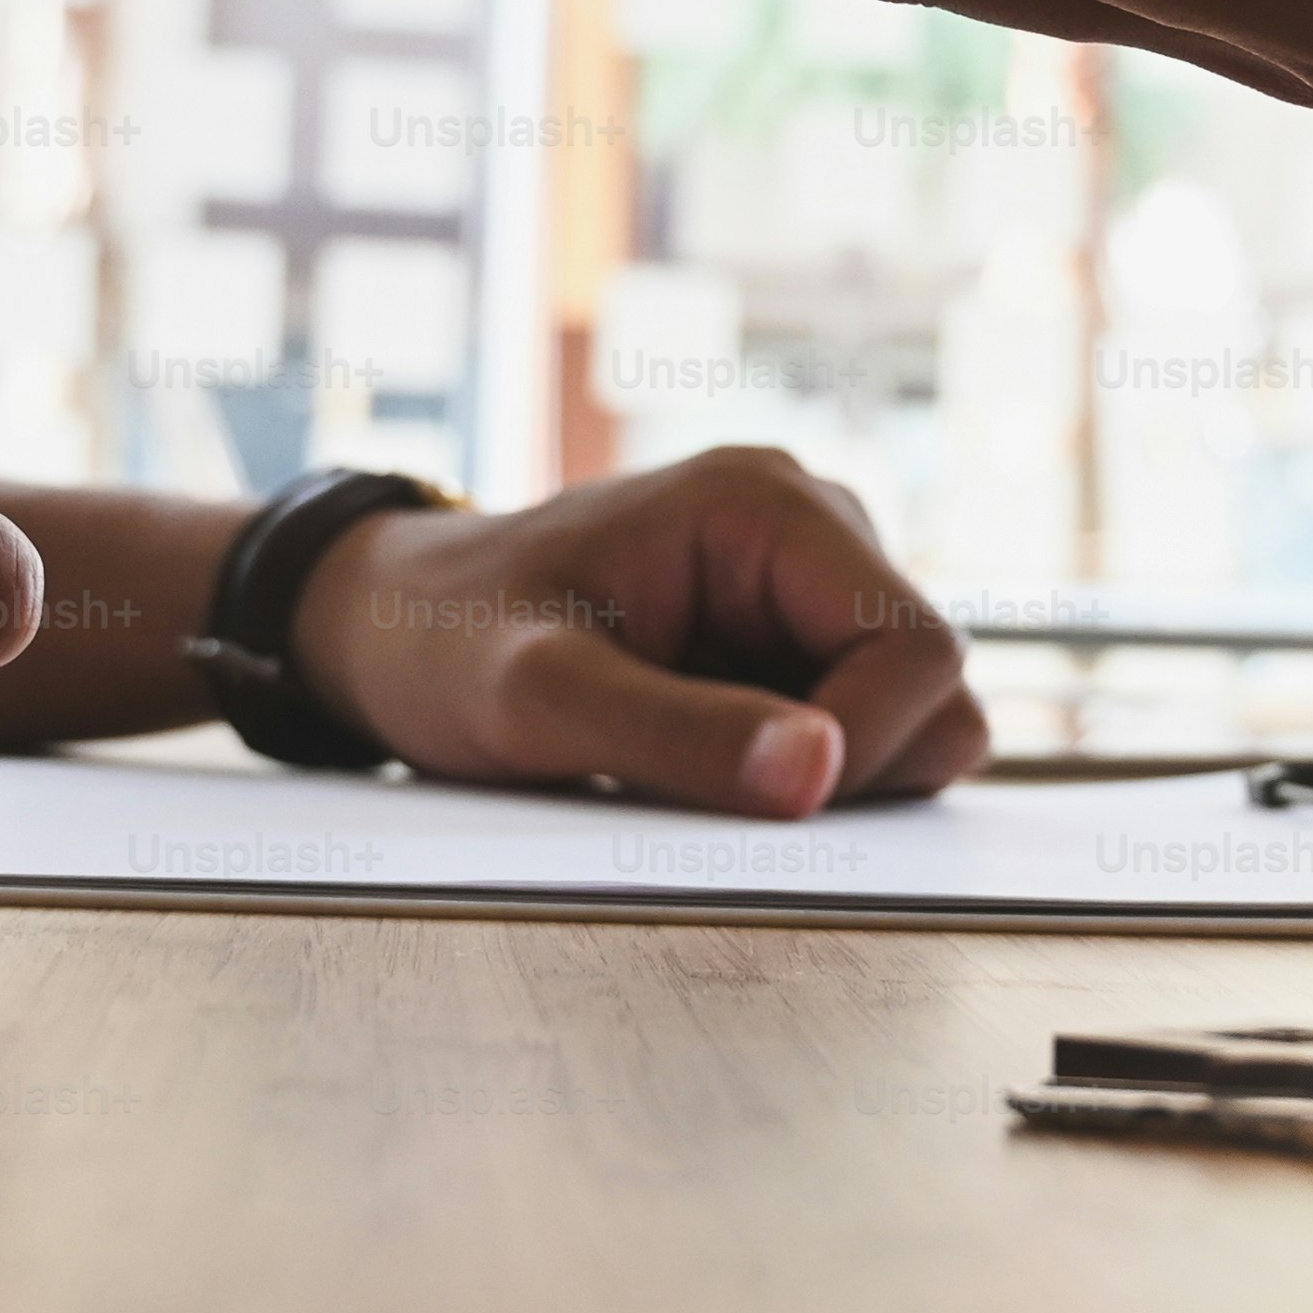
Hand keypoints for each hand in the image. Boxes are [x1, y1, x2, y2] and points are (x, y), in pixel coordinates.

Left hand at [286, 447, 987, 816]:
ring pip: (905, 715)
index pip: (916, 648)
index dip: (867, 747)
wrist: (383, 625)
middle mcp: (808, 528)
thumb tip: (818, 775)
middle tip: (713, 796)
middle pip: (929, 683)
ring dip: (820, 773)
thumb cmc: (441, 642)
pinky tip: (697, 765)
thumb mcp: (534, 698)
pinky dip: (794, 772)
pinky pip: (853, 727)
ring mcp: (802, 584)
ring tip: (685, 772)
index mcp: (765, 505)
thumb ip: (674, 734)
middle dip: (849, 765)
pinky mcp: (787, 639)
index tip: (771, 807)